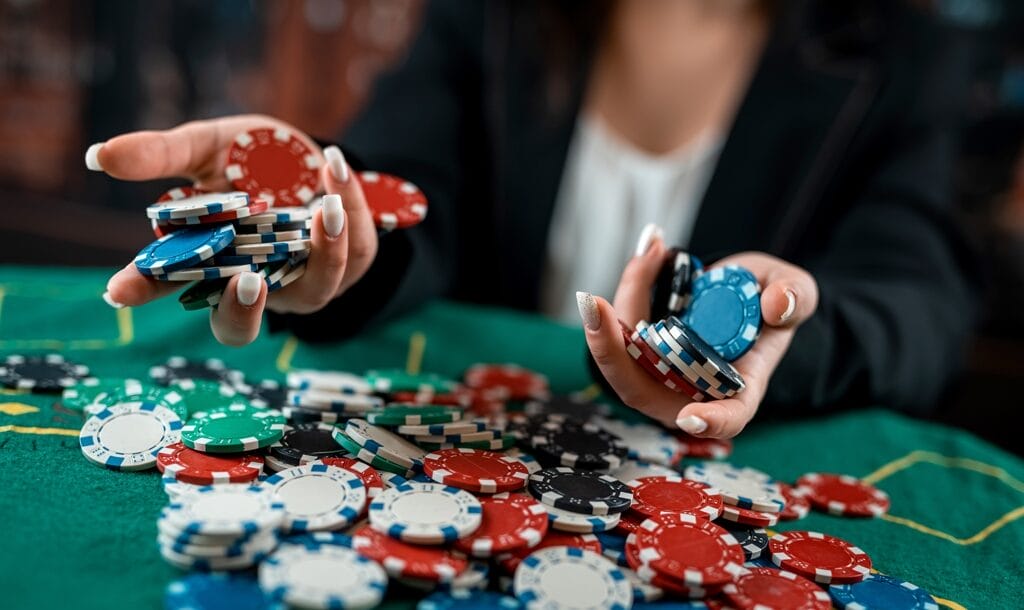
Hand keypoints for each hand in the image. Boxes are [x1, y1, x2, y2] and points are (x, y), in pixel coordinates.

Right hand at [93, 115, 378, 345]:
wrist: (314, 156)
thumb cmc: (252, 159)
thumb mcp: (207, 147)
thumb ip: (163, 155)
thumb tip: (100, 156)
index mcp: (211, 263)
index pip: (170, 286)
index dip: (145, 290)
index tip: (118, 291)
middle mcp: (256, 283)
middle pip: (237, 324)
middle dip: (241, 309)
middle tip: (245, 281)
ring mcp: (305, 280)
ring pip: (314, 289)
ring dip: (321, 252)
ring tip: (322, 211)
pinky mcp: (350, 260)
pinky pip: (355, 247)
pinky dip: (350, 205)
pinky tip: (333, 167)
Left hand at [577, 228, 818, 437]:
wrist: (745, 290)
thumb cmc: (772, 300)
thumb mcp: (796, 291)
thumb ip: (796, 297)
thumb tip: (778, 304)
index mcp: (739, 386)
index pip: (729, 416)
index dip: (712, 422)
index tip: (690, 416)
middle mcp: (691, 385)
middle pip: (642, 389)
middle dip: (611, 354)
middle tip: (597, 306)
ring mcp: (661, 366)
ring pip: (623, 356)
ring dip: (612, 316)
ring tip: (642, 258)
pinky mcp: (642, 343)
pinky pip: (624, 323)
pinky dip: (633, 285)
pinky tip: (652, 247)